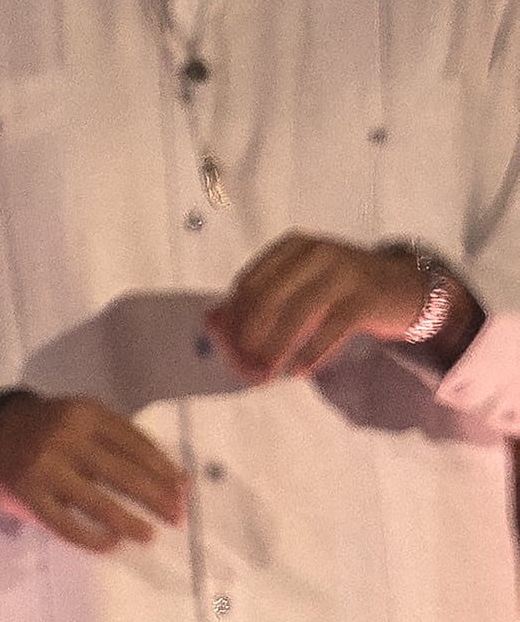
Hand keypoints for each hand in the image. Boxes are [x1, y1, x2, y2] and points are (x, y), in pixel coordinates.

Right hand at [0, 389, 186, 551]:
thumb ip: (120, 439)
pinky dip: (90, 537)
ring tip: (148, 536)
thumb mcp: (86, 417)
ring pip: (95, 502)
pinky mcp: (29, 495)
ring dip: (127, 522)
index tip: (183, 489)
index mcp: (87, 415)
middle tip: (176, 517)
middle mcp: (66, 440)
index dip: (163, 468)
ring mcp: (45, 470)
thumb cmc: (54, 425)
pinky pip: (64, 523)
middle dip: (154, 497)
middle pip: (121, 474)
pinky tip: (111, 543)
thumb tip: (170, 478)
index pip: (135, 444)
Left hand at [208, 232, 445, 383]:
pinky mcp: (365, 298)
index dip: (234, 318)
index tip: (230, 346)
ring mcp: (344, 272)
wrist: (408, 286)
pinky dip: (309, 354)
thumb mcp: (302, 283)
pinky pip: (328, 331)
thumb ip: (262, 298)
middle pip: (265, 299)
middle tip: (246, 366)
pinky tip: (299, 369)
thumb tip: (213, 323)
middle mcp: (317, 253)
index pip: (248, 283)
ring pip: (294, 316)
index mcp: (294, 246)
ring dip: (275, 351)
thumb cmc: (343, 289)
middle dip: (249, 337)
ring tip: (267, 374)